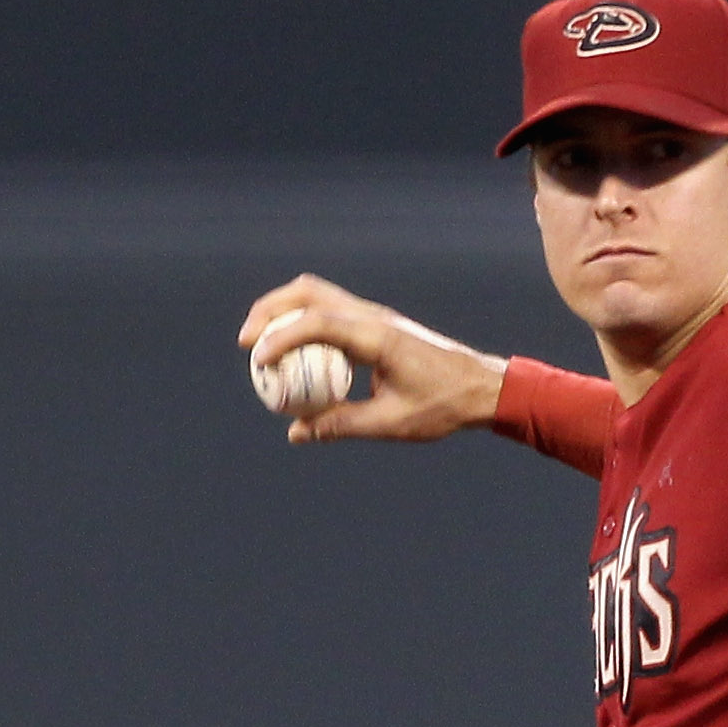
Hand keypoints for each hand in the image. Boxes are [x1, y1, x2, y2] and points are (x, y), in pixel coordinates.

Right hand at [237, 275, 506, 444]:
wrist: (481, 387)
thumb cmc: (442, 405)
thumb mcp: (390, 422)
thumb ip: (341, 425)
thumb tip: (297, 433)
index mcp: (377, 337)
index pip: (318, 323)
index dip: (281, 337)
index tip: (257, 359)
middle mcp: (373, 316)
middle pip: (308, 292)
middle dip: (270, 311)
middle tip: (246, 342)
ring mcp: (374, 314)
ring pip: (317, 294)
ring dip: (283, 310)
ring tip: (261, 340)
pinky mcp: (376, 322)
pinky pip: (330, 309)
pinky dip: (303, 319)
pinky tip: (292, 347)